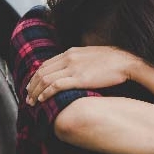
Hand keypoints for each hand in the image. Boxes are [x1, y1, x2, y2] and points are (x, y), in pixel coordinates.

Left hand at [26, 46, 141, 105]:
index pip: (46, 64)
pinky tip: (42, 99)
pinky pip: (55, 86)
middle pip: (42, 72)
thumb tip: (71, 69)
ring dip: (35, 92)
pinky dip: (45, 93)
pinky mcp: (78, 78)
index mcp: (70, 52)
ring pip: (45, 79)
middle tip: (27, 96)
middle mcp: (68, 58)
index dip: (36, 76)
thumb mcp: (90, 55)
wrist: (126, 62)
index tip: (31, 85)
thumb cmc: (112, 61)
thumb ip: (78, 60)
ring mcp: (72, 68)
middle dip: (31, 85)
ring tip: (32, 102)